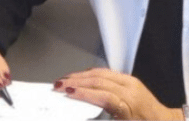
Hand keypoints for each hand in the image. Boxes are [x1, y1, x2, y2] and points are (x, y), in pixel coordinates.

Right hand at [53, 68, 181, 119]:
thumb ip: (104, 118)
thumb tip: (88, 114)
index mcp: (128, 104)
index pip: (102, 95)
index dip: (84, 93)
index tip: (67, 92)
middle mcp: (129, 89)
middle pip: (99, 80)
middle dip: (76, 81)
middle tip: (58, 84)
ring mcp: (130, 82)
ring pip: (102, 73)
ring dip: (81, 75)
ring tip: (65, 79)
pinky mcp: (130, 80)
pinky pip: (108, 73)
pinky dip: (92, 74)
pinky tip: (82, 77)